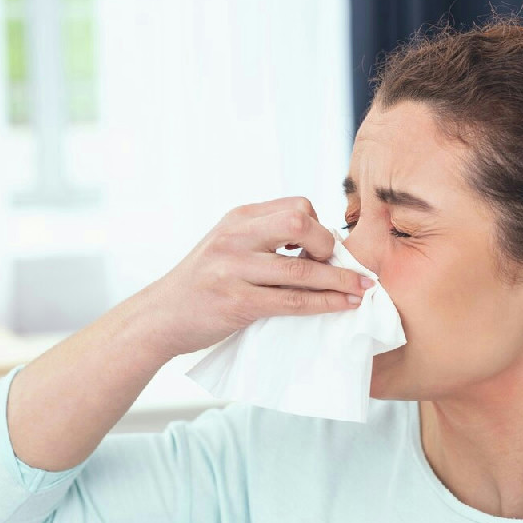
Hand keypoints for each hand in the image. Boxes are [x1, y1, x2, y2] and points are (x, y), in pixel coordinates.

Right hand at [138, 196, 372, 357]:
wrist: (159, 317)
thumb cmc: (201, 284)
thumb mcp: (226, 246)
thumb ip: (263, 238)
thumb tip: (320, 243)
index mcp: (238, 218)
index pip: (296, 205)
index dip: (320, 225)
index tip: (327, 249)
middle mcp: (235, 237)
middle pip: (300, 222)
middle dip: (329, 245)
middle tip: (339, 265)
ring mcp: (233, 269)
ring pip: (302, 268)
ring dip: (339, 280)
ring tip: (363, 288)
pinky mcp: (237, 302)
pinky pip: (292, 301)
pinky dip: (325, 303)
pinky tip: (344, 305)